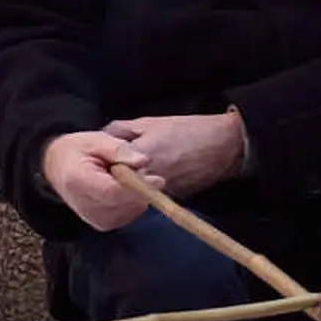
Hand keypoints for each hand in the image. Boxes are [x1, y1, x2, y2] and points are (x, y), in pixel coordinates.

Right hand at [41, 129, 153, 230]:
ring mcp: (94, 218)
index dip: (138, 187)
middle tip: (136, 170)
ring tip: (122, 177)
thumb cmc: (78, 151)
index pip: (114, 192)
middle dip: (141, 188)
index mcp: (78, 182)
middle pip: (125, 204)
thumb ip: (119, 149)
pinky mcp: (103, 224)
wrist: (58, 168)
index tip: (158, 179)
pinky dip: (134, 201)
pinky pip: (130, 214)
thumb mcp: (96, 139)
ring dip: (138, 195)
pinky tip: (123, 189)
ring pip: (131, 210)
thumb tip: (144, 161)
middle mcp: (84, 206)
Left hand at [101, 109, 246, 197]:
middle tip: (102, 170)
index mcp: (141, 155)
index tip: (94, 160)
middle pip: (116, 184)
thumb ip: (121, 130)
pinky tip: (141, 181)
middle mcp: (148, 177)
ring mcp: (160, 191)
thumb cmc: (189, 130)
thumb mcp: (150, 122)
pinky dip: (140, 191)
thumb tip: (101, 138)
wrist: (225, 146)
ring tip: (121, 175)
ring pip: (130, 194)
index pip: (108, 166)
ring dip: (123, 186)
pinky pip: (146, 197)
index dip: (99, 164)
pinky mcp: (170, 198)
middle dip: (108, 177)